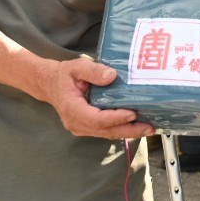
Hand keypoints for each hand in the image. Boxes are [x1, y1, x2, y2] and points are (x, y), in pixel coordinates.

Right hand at [37, 57, 154, 138]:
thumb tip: (112, 76)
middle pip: (105, 131)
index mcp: (72, 109)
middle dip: (129, 130)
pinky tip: (137, 126)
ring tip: (148, 128)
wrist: (50, 84)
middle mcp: (77, 123)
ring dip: (128, 132)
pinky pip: (106, 131)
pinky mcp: (88, 127)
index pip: (97, 119)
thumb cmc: (64, 75)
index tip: (132, 113)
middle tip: (149, 128)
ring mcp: (82, 128)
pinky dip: (122, 129)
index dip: (116, 118)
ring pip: (107, 133)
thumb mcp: (77, 67)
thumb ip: (93, 71)